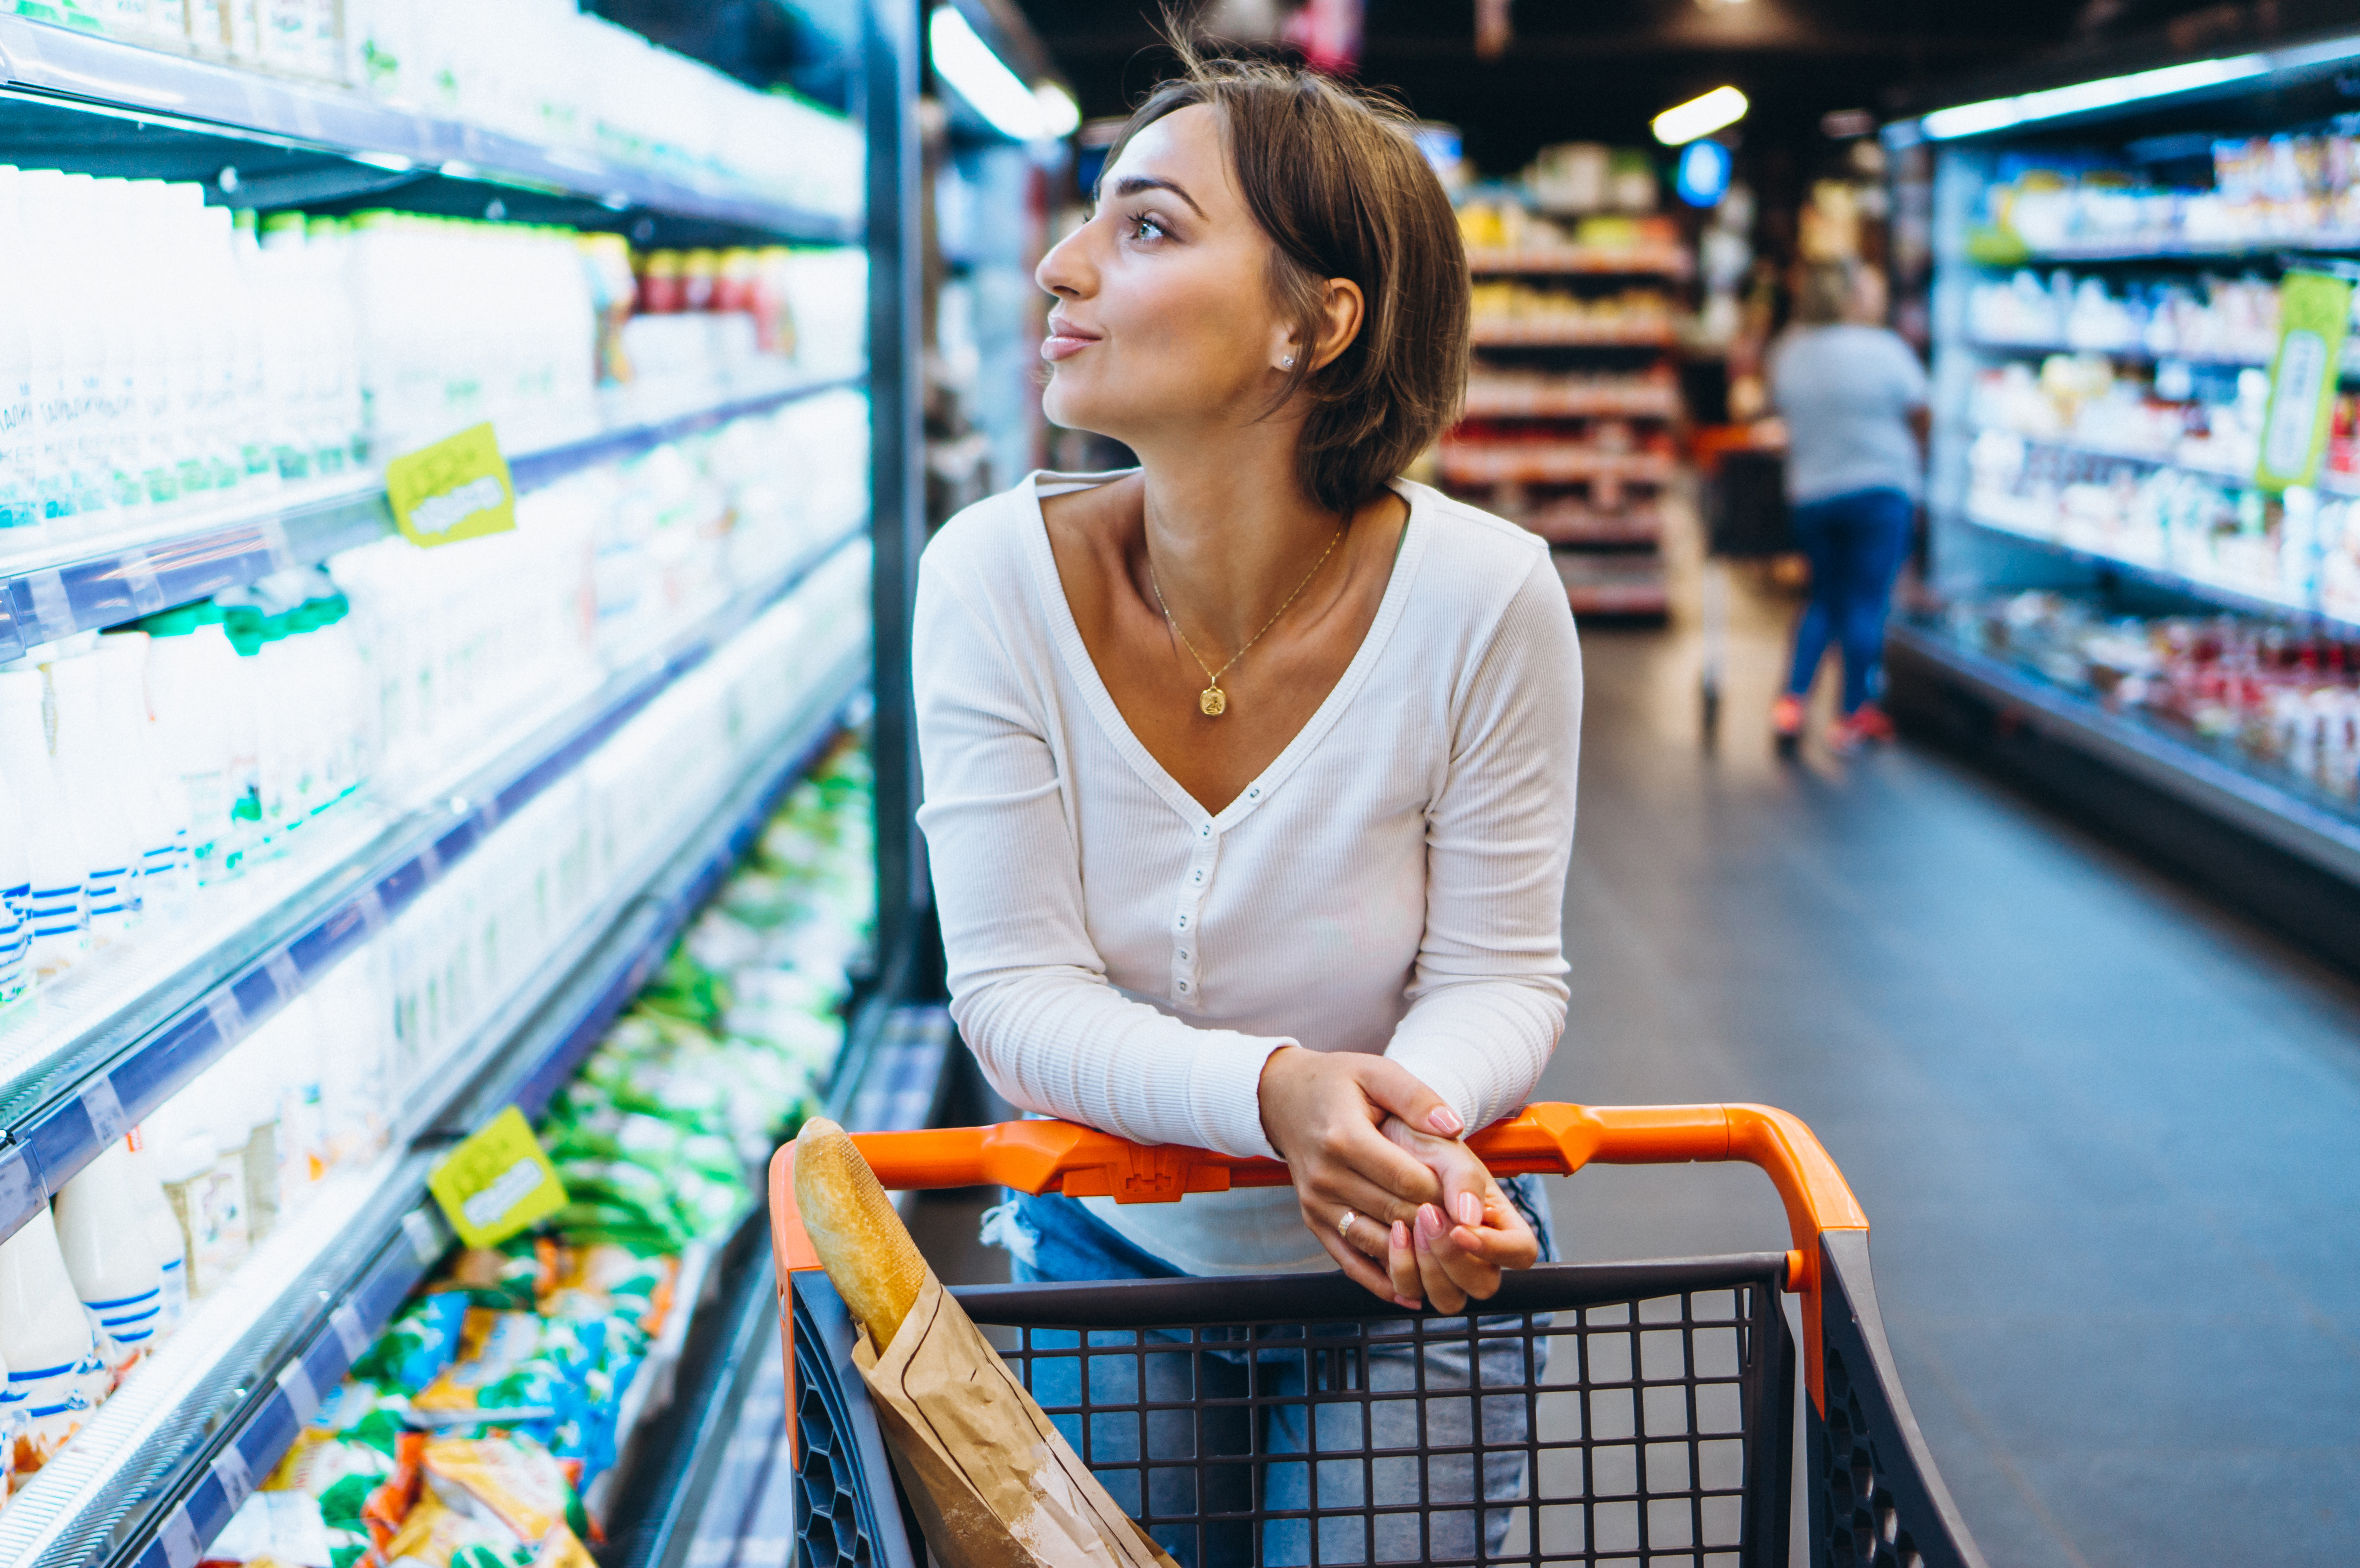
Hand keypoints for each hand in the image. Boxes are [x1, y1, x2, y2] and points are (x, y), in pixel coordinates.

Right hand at [1258, 1047, 1463, 1303]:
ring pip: (1378, 1243)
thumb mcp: (1378, 1073)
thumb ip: (1418, 1098)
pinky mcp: (1313, 1221)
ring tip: (1451, 1251)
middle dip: (1438, 1223)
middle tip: (1473, 1228)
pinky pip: (1350, 1261)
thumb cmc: (1338, 1083)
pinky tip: (1413, 1290)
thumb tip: (1454, 1128)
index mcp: (1344, 1138)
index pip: (1409, 1181)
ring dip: (1417, 1253)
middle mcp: (1325, 1177)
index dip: (1446, 1194)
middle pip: (1397, 1214)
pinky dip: (1383, 1280)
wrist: (1282, 1097)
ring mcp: (1316, 1204)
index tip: (1473, 1199)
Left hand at [1369, 1118, 1538, 1314]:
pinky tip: (1392, 1234)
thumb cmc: (1423, 1144)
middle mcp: (1477, 1253)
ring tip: (1406, 1225)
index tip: (1460, 1228)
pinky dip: (1398, 1268)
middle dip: (1452, 1257)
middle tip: (1426, 1215)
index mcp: (1499, 1222)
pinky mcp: (1411, 1274)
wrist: (1384, 1143)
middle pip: (1482, 1284)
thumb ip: (1464, 1179)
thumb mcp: (1446, 1150)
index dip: (1496, 1249)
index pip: (1521, 1253)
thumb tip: (1470, 1218)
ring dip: (1425, 1268)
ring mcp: (1444, 1269)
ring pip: (1447, 1299)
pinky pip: (1409, 1292)